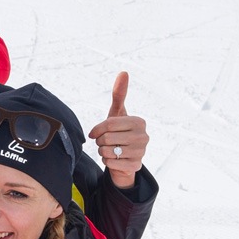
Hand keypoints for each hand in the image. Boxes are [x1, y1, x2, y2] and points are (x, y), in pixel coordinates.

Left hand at [88, 72, 147, 188]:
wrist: (125, 157)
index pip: (108, 124)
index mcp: (139, 122)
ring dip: (102, 151)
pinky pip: (109, 163)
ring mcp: (141, 152)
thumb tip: (124, 72)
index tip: (94, 133)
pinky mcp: (135, 166)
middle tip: (105, 142)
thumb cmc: (119, 132)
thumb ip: (119, 94)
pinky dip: (106, 161)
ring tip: (111, 150)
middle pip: (106, 138)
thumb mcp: (117, 113)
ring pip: (106, 151)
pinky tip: (114, 159)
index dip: (96, 130)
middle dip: (100, 141)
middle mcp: (144, 136)